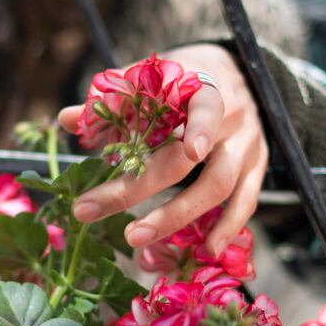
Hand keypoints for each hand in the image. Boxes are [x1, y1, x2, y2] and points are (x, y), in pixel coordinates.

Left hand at [57, 43, 268, 256]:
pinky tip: (207, 251)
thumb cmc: (185, 78)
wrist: (238, 74)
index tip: (191, 153)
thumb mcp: (154, 76)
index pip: (205, 109)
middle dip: (140, 189)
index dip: (201, 128)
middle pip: (187, 160)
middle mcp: (231, 118)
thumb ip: (113, 99)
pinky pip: (246, 201)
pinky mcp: (258, 167)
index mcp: (205, 88)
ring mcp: (248, 145)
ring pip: (219, 186)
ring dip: (177, 216)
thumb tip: (66, 119)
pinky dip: (228, 227)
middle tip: (94, 210)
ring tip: (136, 237)